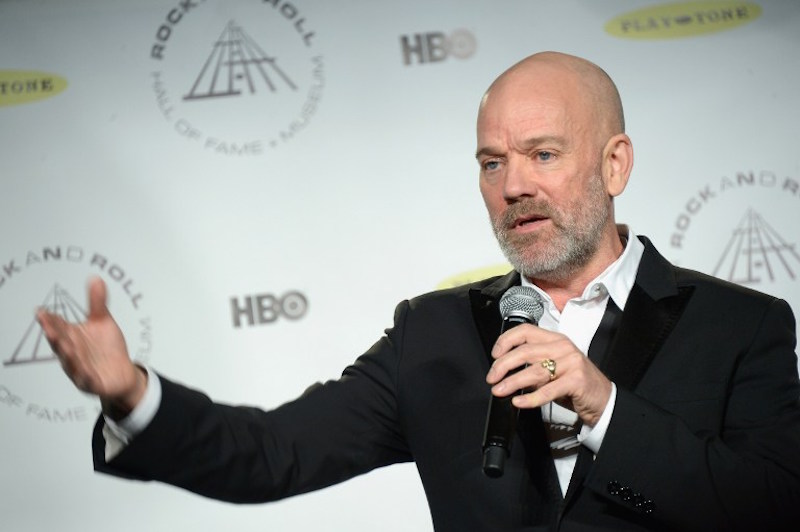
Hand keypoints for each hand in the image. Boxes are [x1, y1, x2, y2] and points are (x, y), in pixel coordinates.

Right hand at [36, 276, 145, 416]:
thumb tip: (95, 278)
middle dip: (54, 336)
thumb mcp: (103, 322)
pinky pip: (87, 381)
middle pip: (61, 344)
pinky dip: (86, 377)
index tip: (41, 311)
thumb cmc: (107, 348)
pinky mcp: (92, 383)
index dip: (50, 321)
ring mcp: (80, 370)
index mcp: (72, 338)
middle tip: (48, 327)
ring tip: (65, 345)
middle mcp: (72, 354)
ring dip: (67, 355)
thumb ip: (97, 303)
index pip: (58, 327)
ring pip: (71, 363)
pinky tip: (86, 372)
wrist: (123, 373)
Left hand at [486, 323, 611, 426]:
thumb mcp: (553, 368)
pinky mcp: (577, 380)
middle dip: (503, 365)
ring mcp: (571, 362)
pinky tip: (518, 402)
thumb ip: (532, 365)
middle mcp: (563, 347)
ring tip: (499, 390)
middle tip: (492, 378)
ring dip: (512, 382)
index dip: (505, 341)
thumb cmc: (574, 383)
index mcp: (555, 339)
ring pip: (534, 370)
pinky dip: (530, 398)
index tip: (494, 355)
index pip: (525, 331)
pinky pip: (548, 390)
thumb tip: (504, 372)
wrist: (603, 399)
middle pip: (525, 351)